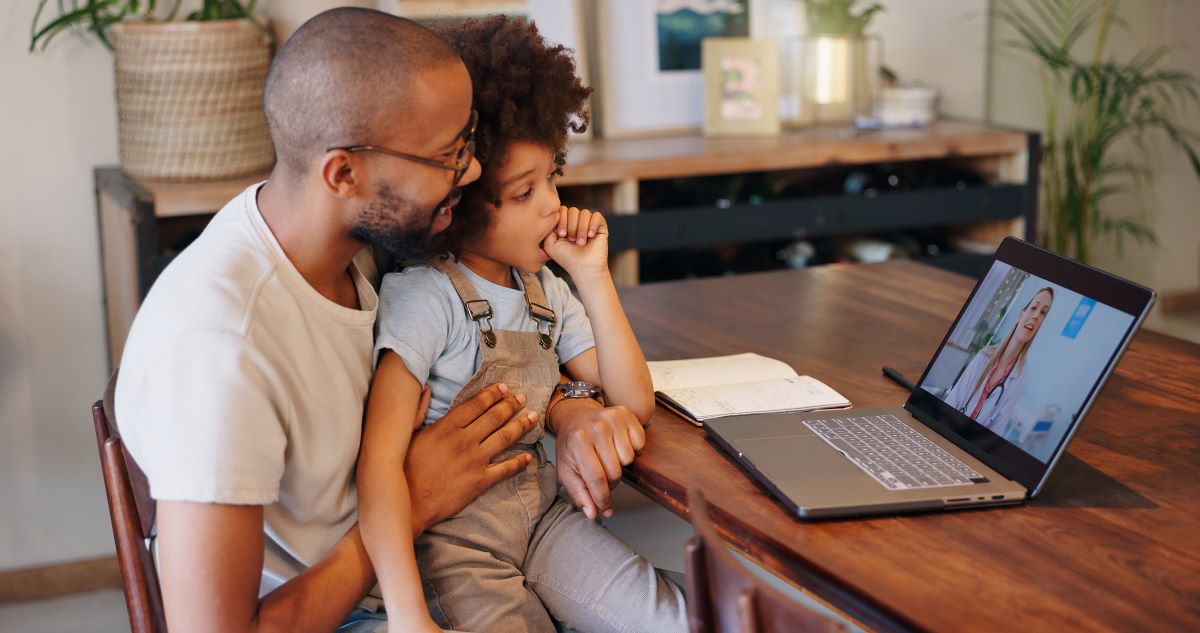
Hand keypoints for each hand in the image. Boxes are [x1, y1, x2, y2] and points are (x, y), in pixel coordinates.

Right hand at [404, 384, 538, 535]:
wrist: (409, 503)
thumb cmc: (404, 469)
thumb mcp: (407, 435)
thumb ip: (419, 410)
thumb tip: (425, 389)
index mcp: (446, 427)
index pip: (475, 405)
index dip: (492, 394)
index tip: (503, 387)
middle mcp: (464, 440)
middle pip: (494, 417)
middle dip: (510, 405)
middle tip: (522, 398)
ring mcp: (474, 460)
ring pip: (504, 438)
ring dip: (520, 426)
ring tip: (532, 417)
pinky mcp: (480, 481)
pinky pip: (505, 469)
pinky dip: (519, 462)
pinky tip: (528, 456)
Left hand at [543, 206, 608, 279]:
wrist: (583, 268)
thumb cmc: (567, 258)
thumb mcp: (550, 244)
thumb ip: (548, 228)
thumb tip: (554, 214)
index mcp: (564, 223)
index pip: (562, 210)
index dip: (561, 220)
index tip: (562, 235)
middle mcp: (576, 221)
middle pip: (573, 210)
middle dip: (571, 225)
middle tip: (572, 240)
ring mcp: (589, 223)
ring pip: (585, 213)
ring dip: (581, 229)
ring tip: (581, 242)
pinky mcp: (600, 226)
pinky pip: (597, 216)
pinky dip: (593, 225)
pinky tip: (591, 236)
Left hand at [550, 397, 645, 519]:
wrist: (575, 416)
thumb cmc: (571, 445)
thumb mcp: (566, 470)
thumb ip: (579, 494)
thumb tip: (593, 514)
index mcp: (578, 441)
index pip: (597, 478)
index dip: (603, 499)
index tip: (606, 510)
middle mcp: (596, 427)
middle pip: (615, 471)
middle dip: (610, 481)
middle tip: (602, 475)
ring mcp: (613, 418)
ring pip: (629, 459)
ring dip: (620, 464)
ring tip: (608, 457)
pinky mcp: (626, 414)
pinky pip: (639, 443)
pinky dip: (632, 448)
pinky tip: (618, 444)